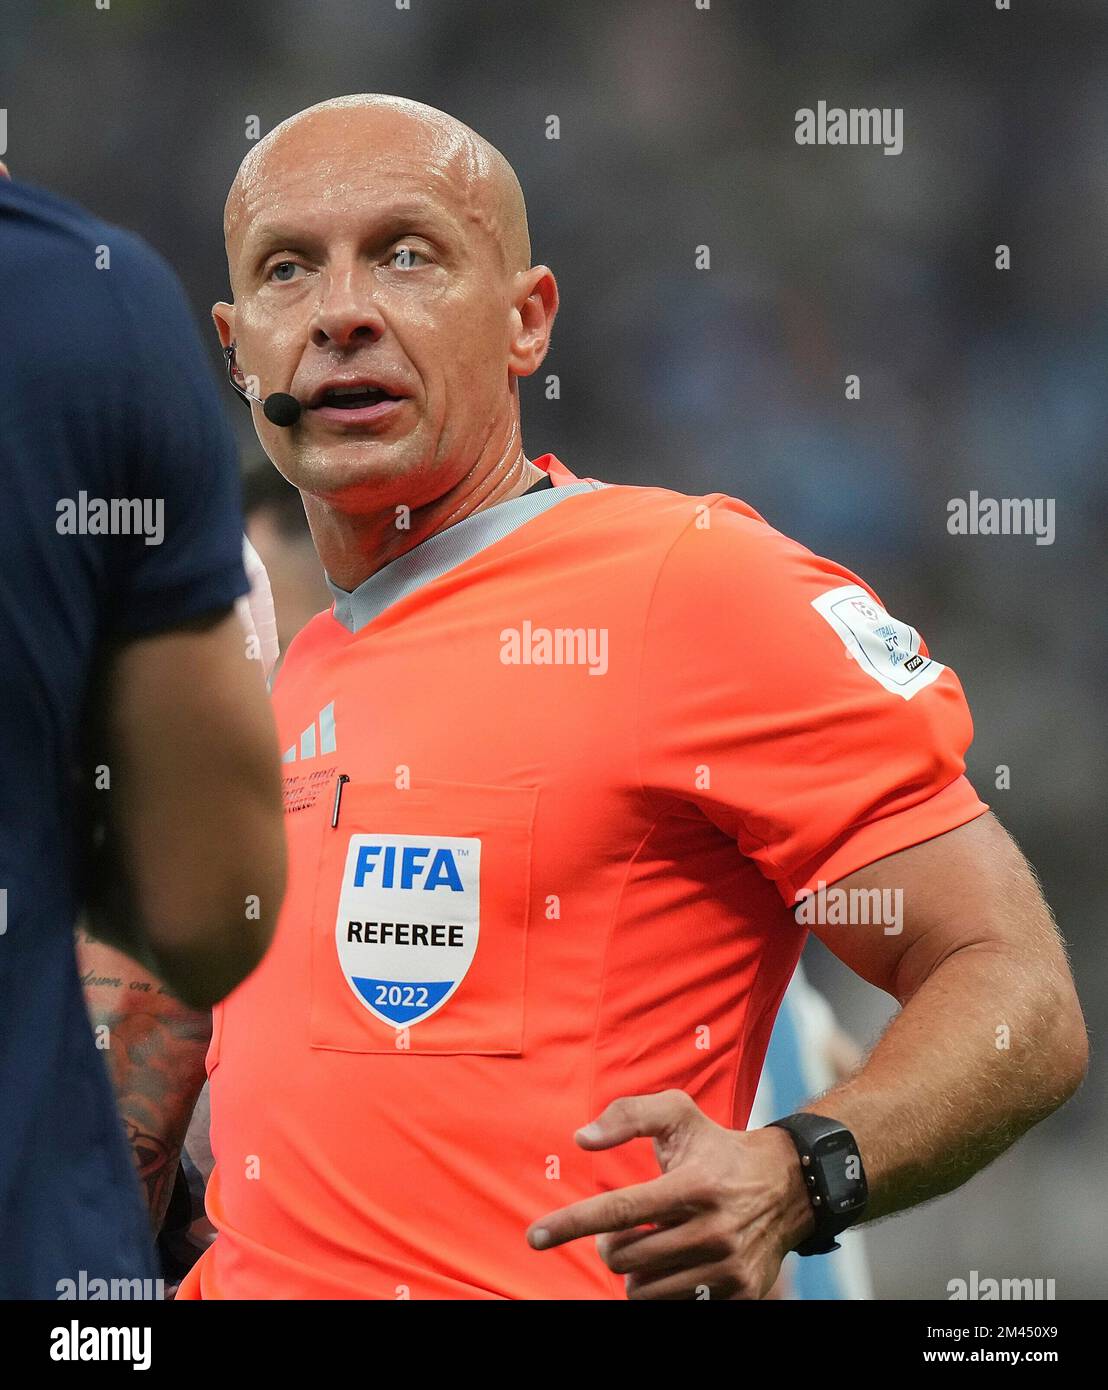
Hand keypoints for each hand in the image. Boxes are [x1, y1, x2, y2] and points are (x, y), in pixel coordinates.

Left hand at [526, 1090, 814, 1299]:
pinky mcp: (740, 1295)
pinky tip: (679, 1262)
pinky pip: (676, 1307)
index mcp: (694, 1186)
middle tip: (625, 1230)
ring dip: (636, 1271)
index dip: (572, 1223)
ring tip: (656, 1244)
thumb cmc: (718, 1147)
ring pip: (644, 1291)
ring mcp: (728, 1268)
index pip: (620, 1210)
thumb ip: (629, 1115)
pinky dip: (664, 1288)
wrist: (789, 1185)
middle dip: (611, 1245)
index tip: (536, 1236)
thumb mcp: (679, 1114)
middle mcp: (713, 1230)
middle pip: (624, 1258)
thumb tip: (582, 1139)